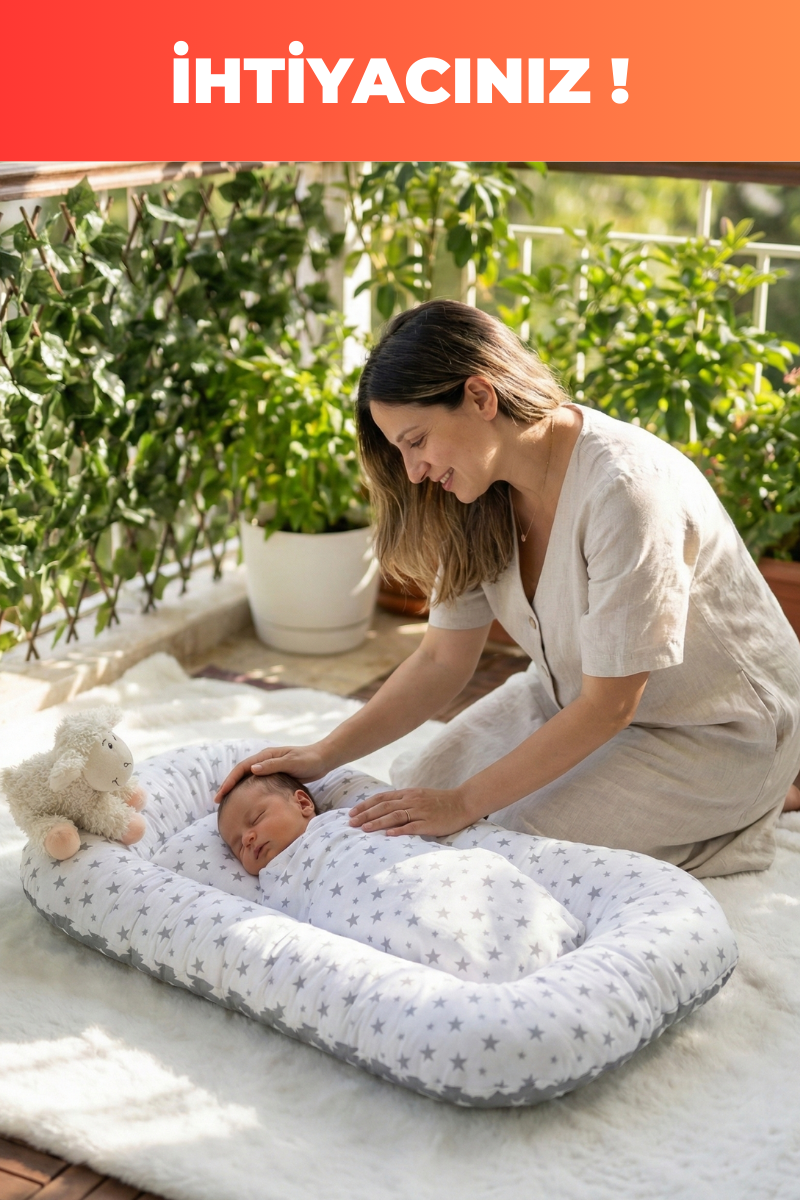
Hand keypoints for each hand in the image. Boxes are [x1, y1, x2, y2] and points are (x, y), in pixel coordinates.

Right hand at [213, 743, 331, 803]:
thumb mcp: (292, 762)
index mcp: (266, 755)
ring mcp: (269, 767)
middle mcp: (265, 760)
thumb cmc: (309, 760)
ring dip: (235, 788)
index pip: (242, 768)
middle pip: (240, 773)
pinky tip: (245, 800)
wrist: (323, 758)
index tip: (221, 794)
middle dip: (228, 786)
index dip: (229, 781)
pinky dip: (247, 790)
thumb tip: (251, 769)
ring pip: (247, 778)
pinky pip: (256, 782)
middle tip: (217, 801)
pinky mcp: (275, 774)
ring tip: (226, 802)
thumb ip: (273, 765)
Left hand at [348, 786, 473, 837]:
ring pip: (395, 816)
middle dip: (366, 815)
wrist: (463, 803)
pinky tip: (388, 835)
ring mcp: (421, 811)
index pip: (381, 798)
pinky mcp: (430, 823)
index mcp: (407, 794)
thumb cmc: (439, 802)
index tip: (351, 813)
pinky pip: (412, 826)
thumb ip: (402, 801)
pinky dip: (399, 830)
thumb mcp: (419, 796)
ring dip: (378, 822)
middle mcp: (412, 801)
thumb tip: (382, 810)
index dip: (365, 805)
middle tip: (351, 823)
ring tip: (364, 829)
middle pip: (384, 807)